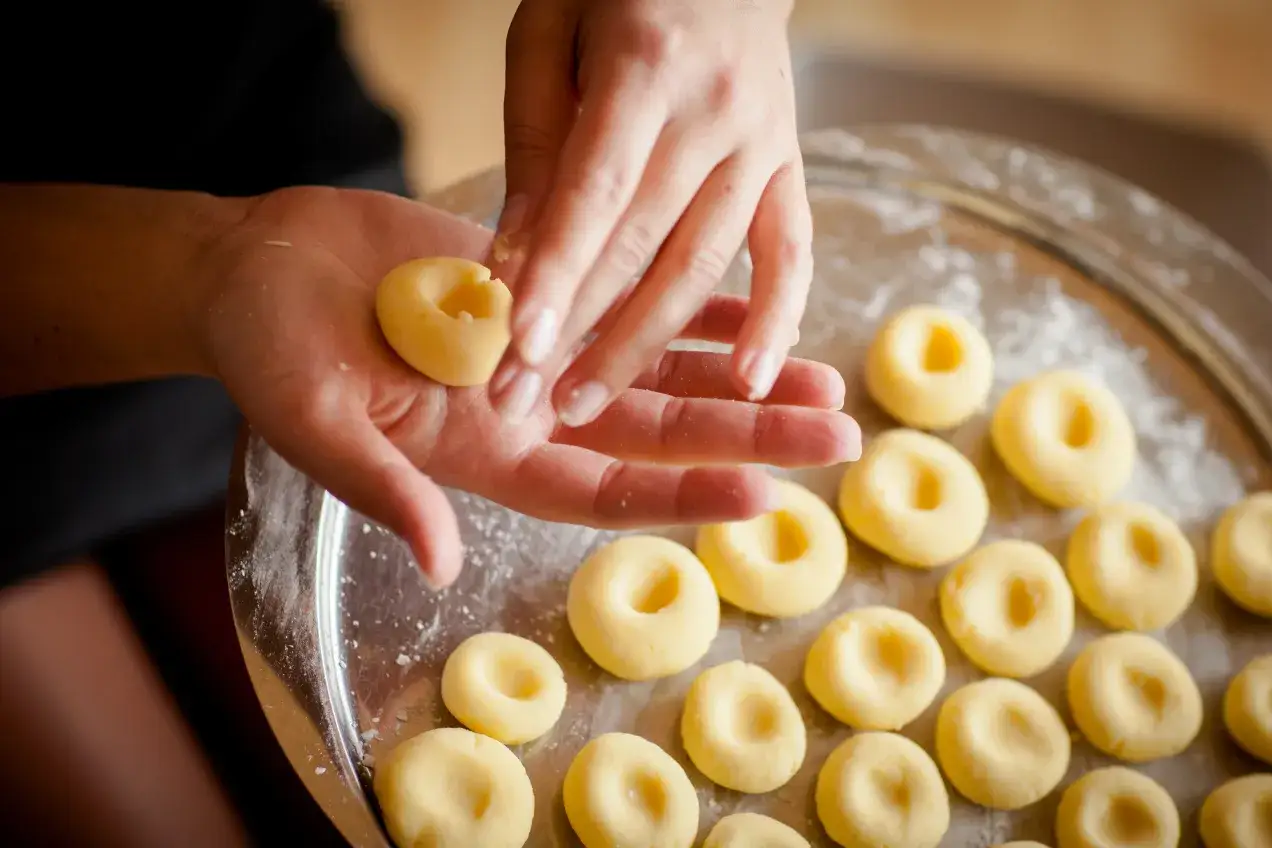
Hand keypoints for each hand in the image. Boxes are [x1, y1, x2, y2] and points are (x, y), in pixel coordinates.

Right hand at [203, 187, 858, 587]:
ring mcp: (543, 348)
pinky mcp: (542, 285)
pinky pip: (629, 292)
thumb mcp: (317, 426)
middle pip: (660, 430)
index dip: (680, 497)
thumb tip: (439, 563)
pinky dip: (688, 298)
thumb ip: (384, 489)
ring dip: (741, 371)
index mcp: (489, 457)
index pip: (603, 490)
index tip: (761, 498)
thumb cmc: (268, 353)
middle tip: (839, 434)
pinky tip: (751, 300)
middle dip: (749, 433)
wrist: (260, 267)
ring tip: (823, 376)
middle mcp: (533, 410)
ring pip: (660, 366)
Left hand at [491, 0, 807, 426]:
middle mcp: (715, 114)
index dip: (557, 272)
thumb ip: (536, 144)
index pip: (595, 191)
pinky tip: (749, 382)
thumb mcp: (549, 34)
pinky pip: (793, 254)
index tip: (519, 345)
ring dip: (641, 345)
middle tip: (516, 402)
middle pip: (641, 243)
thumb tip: (513, 258)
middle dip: (575, 331)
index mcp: (646, 68)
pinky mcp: (790, 170)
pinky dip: (776, 319)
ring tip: (582, 409)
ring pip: (702, 265)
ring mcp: (763, 147)